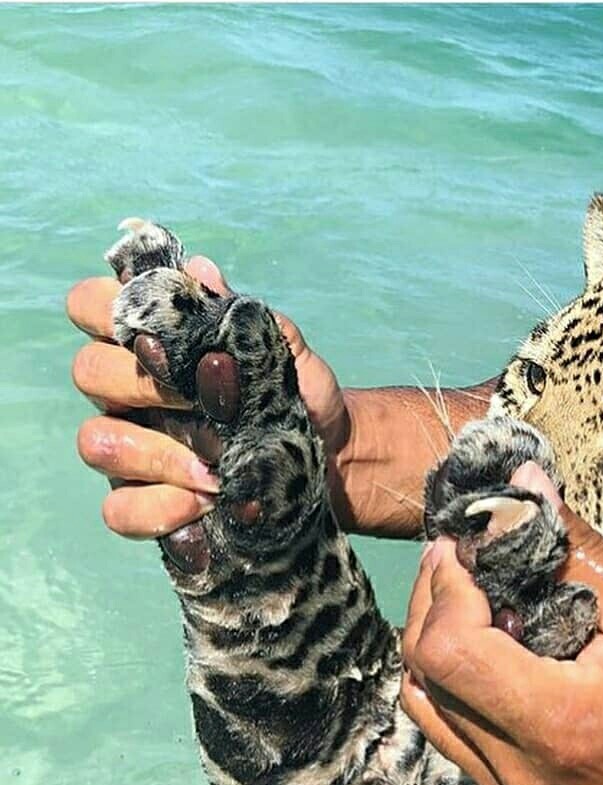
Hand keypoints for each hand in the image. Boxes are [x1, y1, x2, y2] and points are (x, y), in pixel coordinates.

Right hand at [68, 256, 350, 537]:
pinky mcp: (143, 501)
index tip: (154, 332)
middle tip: (199, 405)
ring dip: (153, 456)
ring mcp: (130, 449)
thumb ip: (242, 317)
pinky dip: (155, 510)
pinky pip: (119, 509)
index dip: (103, 309)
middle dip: (140, 386)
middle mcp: (129, 394)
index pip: (91, 306)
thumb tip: (201, 272)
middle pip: (87, 372)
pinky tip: (201, 506)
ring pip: (96, 442)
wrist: (332, 459)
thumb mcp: (284, 353)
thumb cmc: (297, 396)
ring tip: (213, 473)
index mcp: (150, 345)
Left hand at [400, 464, 602, 784]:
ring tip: (482, 600)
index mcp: (560, 724)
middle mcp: (525, 776)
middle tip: (468, 558)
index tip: (469, 545)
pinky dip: (463, 689)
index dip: (445, 587)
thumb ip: (577, 552)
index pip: (447, 651)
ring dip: (441, 648)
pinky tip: (503, 652)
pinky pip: (461, 741)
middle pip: (425, 680)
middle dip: (435, 606)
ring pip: (432, 714)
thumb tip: (520, 488)